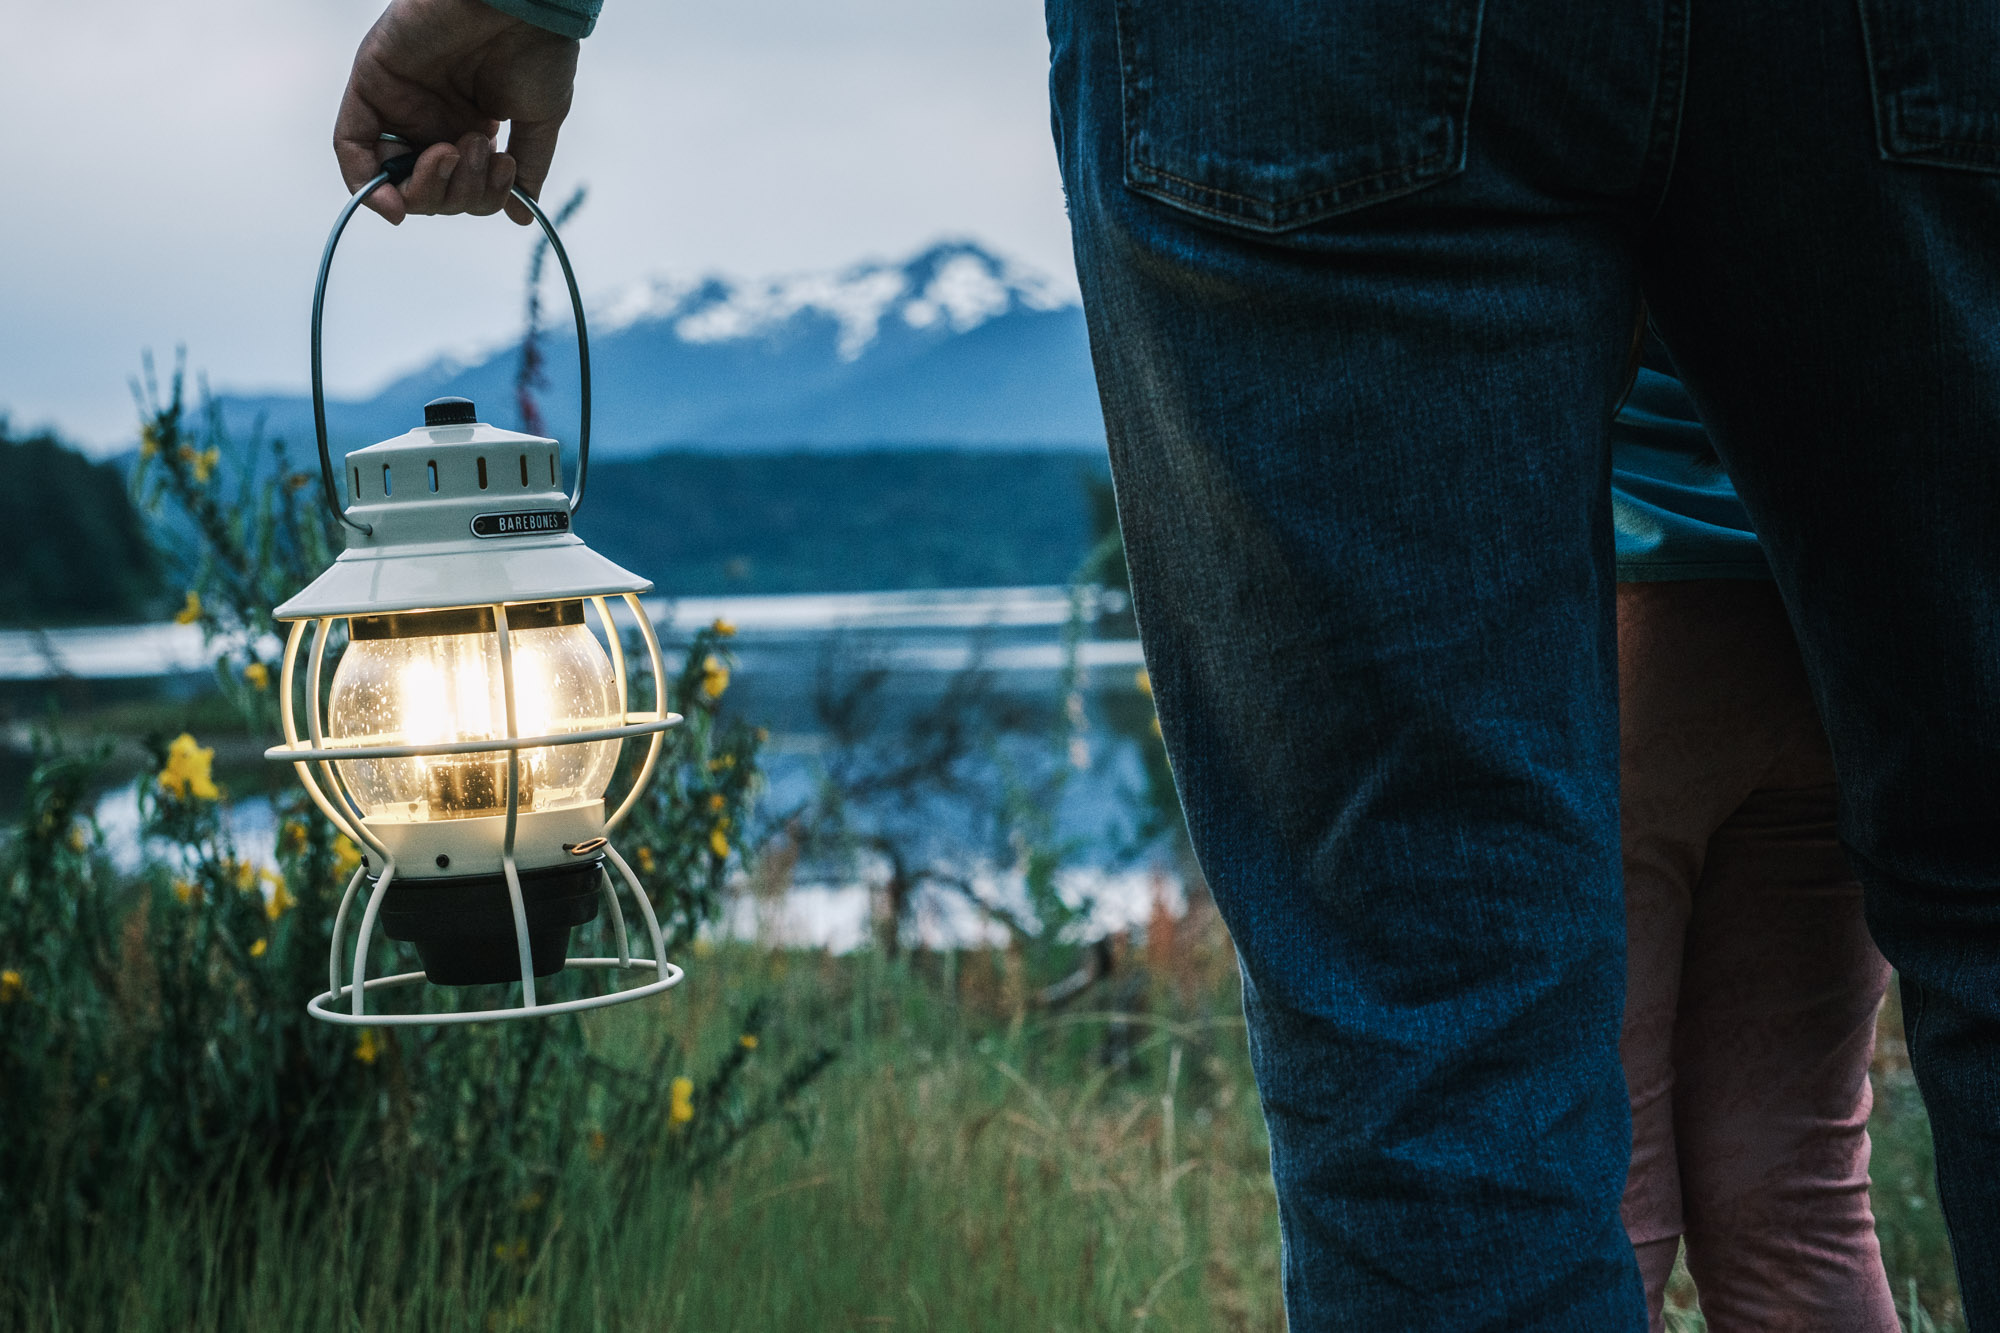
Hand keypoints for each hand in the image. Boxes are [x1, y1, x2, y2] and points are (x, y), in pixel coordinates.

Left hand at [333, 0, 578, 224]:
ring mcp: (400, 102)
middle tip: (483, 153)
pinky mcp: (372, 83)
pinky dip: (366, 185)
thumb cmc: (538, 49)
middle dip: (457, 194)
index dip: (477, 201)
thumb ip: (528, 168)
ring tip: (456, 150)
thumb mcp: (539, 121)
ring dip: (425, 188)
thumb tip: (520, 216)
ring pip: (391, 177)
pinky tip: (395, 206)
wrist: (522, 2)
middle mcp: (431, 117)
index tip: (504, 181)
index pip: (460, 189)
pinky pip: (351, 146)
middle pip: (427, 191)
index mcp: (469, 124)